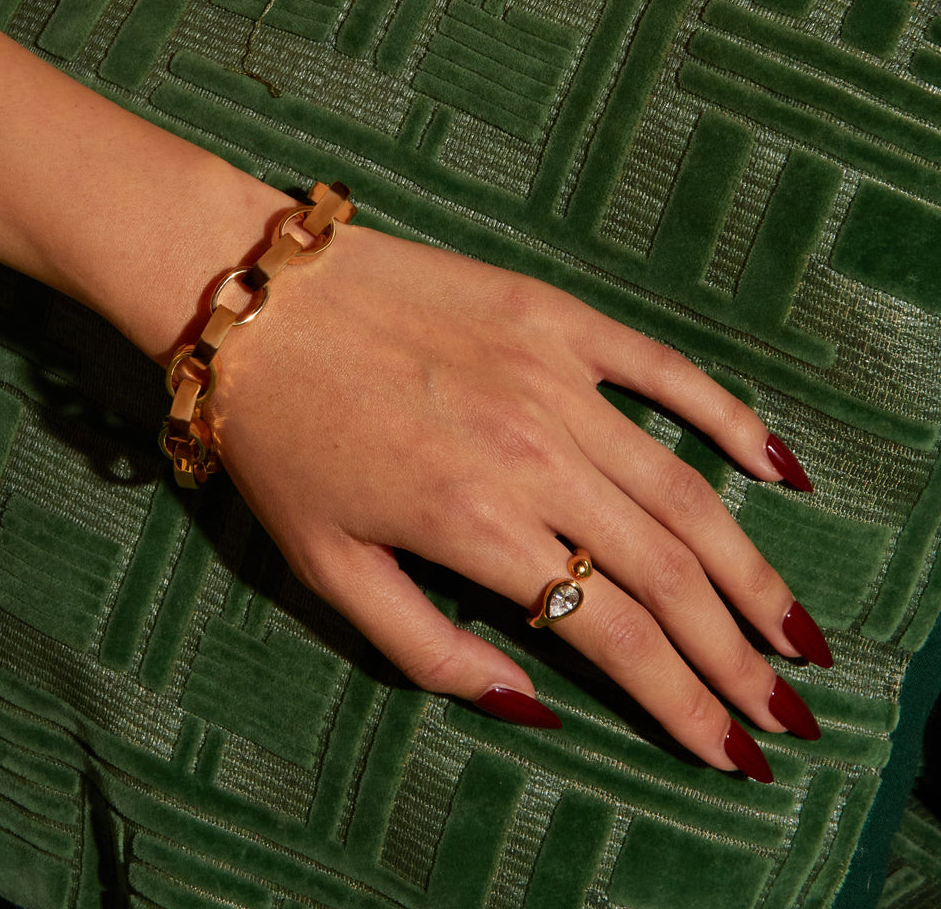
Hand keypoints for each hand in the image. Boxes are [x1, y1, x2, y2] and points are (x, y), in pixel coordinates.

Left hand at [203, 222, 827, 778]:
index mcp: (475, 527)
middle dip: (735, 654)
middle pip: (669, 572)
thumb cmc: (282, 441)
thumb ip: (429, 650)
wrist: (258, 304)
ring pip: (683, 488)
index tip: (733, 749)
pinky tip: (779, 466)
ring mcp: (553, 378)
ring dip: (750, 567)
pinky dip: (730, 418)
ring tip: (793, 627)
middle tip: (786, 708)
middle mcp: (533, 455)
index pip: (616, 635)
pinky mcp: (554, 318)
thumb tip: (532, 705)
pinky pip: (665, 369)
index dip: (685, 703)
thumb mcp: (328, 570)